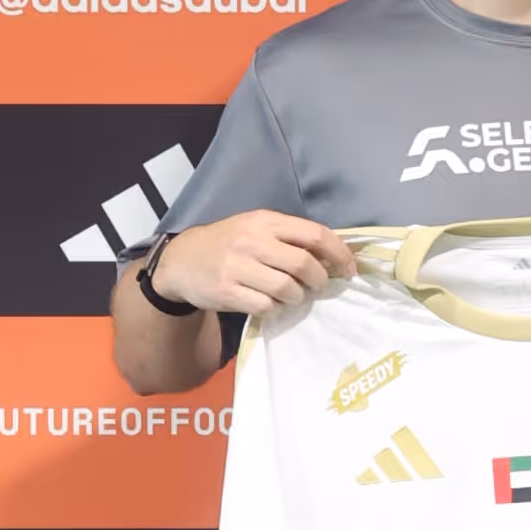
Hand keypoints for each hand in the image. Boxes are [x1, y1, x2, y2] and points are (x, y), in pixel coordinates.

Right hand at [143, 209, 353, 318]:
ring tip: (290, 296)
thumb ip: (289, 237)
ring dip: (297, 297)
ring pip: (288, 289)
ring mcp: (238, 266)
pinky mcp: (227, 291)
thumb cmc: (227, 244)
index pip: (315, 234)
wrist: (181, 261)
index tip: (349, 269)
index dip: (339, 253)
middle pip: (305, 264)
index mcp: (265, 221)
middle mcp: (252, 240)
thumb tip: (333, 256)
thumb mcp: (255, 229)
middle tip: (316, 286)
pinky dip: (274, 309)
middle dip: (319, 280)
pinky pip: (266, 306)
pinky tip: (269, 303)